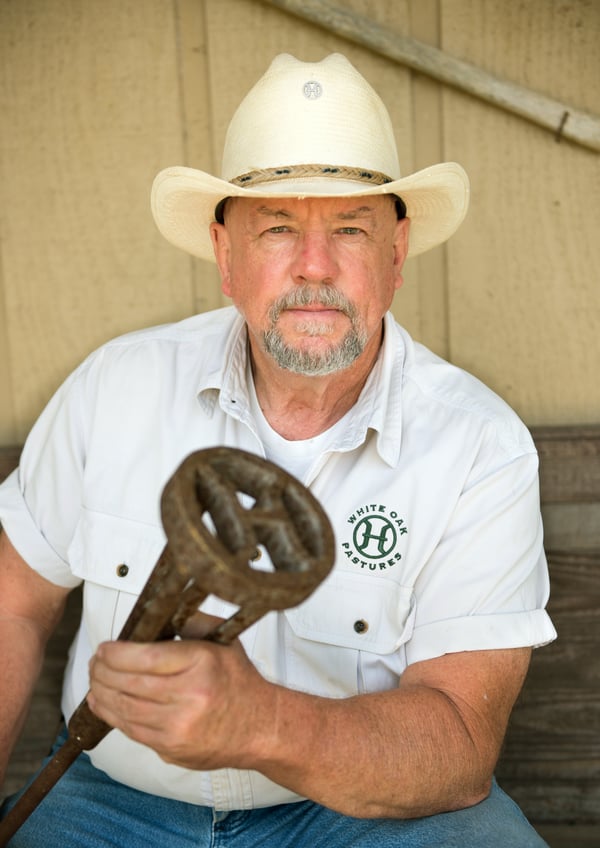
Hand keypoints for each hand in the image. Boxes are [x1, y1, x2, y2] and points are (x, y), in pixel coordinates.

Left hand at [87, 624, 277, 770]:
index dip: (116, 652)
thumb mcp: (222, 641)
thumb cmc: (239, 681)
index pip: (146, 656)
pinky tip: (103, 701)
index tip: (105, 647)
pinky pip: (131, 730)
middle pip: (129, 683)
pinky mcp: (171, 748)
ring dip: (101, 692)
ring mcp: (179, 726)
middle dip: (103, 670)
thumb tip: (156, 612)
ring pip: (124, 708)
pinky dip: (111, 714)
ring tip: (96, 679)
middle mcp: (190, 696)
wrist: (260, 727)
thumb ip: (189, 622)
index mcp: (202, 663)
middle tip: (96, 661)